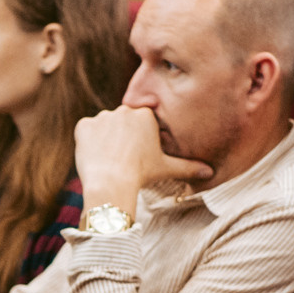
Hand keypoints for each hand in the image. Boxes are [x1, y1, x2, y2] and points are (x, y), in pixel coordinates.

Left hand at [72, 107, 212, 213]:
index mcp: (145, 115)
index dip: (138, 140)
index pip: (140, 122)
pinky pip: (85, 131)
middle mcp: (123, 110)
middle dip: (122, 138)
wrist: (111, 182)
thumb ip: (188, 167)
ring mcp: (101, 117)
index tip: (137, 154)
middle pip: (121, 123)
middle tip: (123, 159)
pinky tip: (95, 157)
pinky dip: (88, 142)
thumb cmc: (142, 174)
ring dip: (105, 139)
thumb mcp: (167, 168)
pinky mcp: (83, 125)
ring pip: (103, 127)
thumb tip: (210, 173)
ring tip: (109, 159)